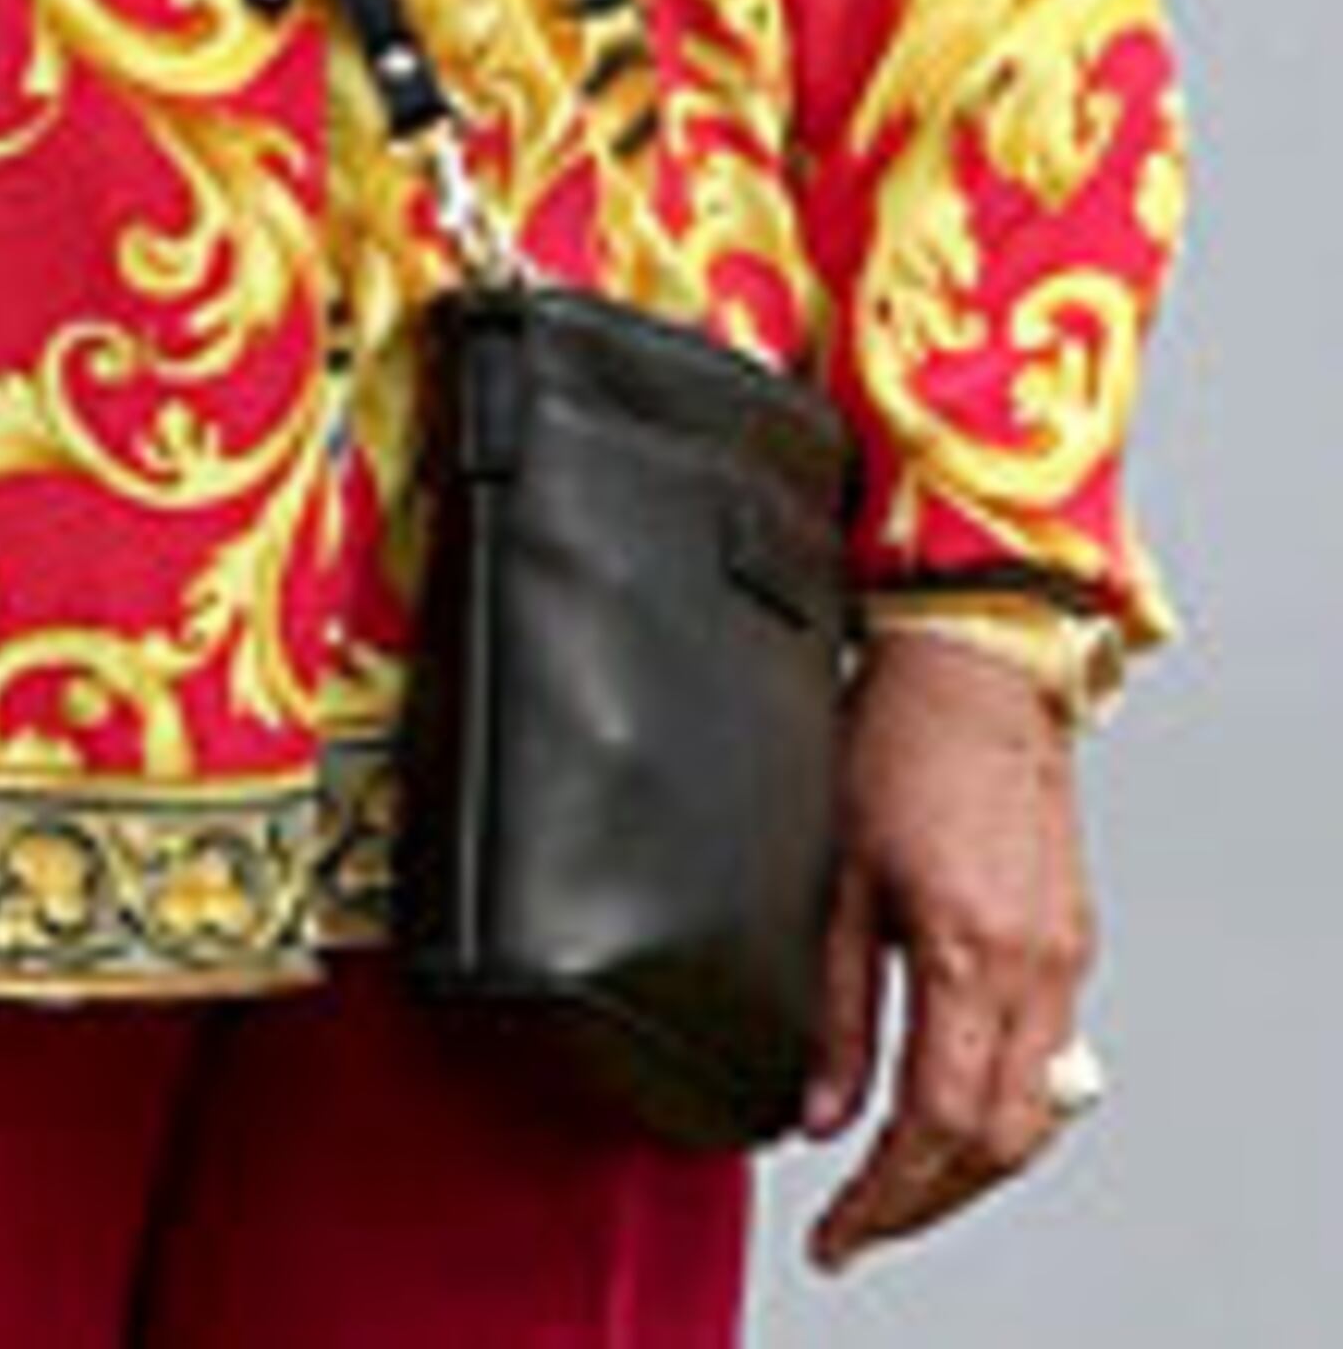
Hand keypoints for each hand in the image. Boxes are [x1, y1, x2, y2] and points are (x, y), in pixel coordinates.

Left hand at [801, 624, 1096, 1272]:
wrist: (974, 663)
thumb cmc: (894, 740)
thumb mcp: (838, 875)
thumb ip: (837, 1007)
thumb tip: (818, 1114)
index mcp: (966, 948)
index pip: (938, 1122)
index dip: (886, 1194)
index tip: (839, 1228)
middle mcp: (1032, 965)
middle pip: (998, 1141)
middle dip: (927, 1201)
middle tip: (859, 1223)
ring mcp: (1064, 956)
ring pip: (1036, 1115)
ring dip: (969, 1168)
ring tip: (898, 1187)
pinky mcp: (1072, 940)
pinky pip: (1048, 1060)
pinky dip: (1002, 1111)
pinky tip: (951, 1111)